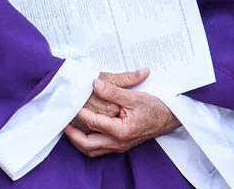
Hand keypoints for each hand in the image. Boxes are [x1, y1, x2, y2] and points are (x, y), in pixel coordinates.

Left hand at [63, 73, 179, 156]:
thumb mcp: (134, 96)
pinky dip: (88, 143)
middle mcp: (119, 142)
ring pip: (92, 150)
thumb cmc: (155, 107)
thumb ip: (113, 91)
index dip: (80, 113)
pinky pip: (99, 149)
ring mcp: (119, 146)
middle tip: (63, 122)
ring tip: (69, 129)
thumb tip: (95, 83)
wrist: (170, 118)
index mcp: (122, 130)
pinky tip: (84, 133)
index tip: (71, 104)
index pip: (94, 123)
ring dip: (78, 141)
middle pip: (88, 144)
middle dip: (73, 135)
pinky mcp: (120, 145)